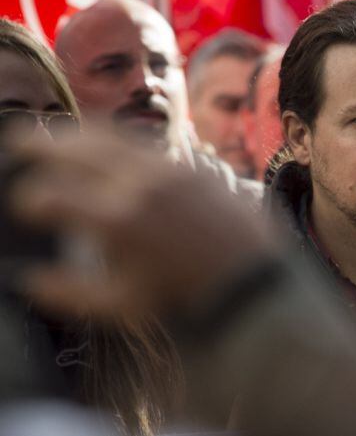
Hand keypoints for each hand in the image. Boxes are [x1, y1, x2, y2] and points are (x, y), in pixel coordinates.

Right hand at [8, 132, 265, 318]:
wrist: (251, 279)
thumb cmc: (184, 296)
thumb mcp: (123, 306)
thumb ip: (69, 293)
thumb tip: (28, 280)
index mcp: (117, 221)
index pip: (54, 197)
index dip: (31, 200)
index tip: (26, 205)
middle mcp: (140, 186)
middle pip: (78, 150)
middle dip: (41, 143)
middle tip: (18, 137)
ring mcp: (170, 171)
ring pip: (113, 138)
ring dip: (79, 133)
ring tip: (57, 132)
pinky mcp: (193, 167)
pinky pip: (147, 144)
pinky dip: (119, 139)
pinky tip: (109, 142)